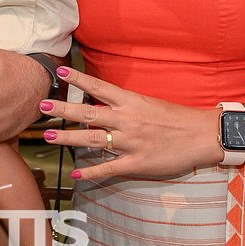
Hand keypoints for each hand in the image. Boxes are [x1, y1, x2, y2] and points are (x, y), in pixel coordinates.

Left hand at [41, 67, 219, 179]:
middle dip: (63, 110)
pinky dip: (92, 172)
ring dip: (69, 139)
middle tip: (42, 105)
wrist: (202, 135)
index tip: (60, 71)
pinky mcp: (137, 163)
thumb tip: (101, 101)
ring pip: (93, 140)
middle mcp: (127, 120)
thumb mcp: (149, 103)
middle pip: (89, 113)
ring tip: (49, 136)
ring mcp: (131, 143)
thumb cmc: (176, 118)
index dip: (78, 80)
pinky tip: (77, 174)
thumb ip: (125, 104)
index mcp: (131, 102)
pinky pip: (110, 169)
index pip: (99, 87)